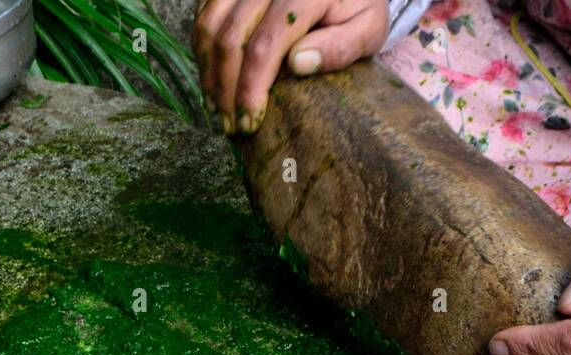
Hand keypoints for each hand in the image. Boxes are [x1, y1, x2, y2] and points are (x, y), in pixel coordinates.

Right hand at [192, 0, 389, 134]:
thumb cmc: (357, 5)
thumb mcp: (367, 27)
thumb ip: (341, 46)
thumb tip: (298, 65)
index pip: (265, 45)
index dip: (251, 87)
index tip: (250, 122)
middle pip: (230, 38)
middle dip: (226, 89)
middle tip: (231, 126)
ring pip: (209, 25)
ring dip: (208, 72)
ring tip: (218, 108)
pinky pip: (204, 14)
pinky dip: (202, 49)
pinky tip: (213, 78)